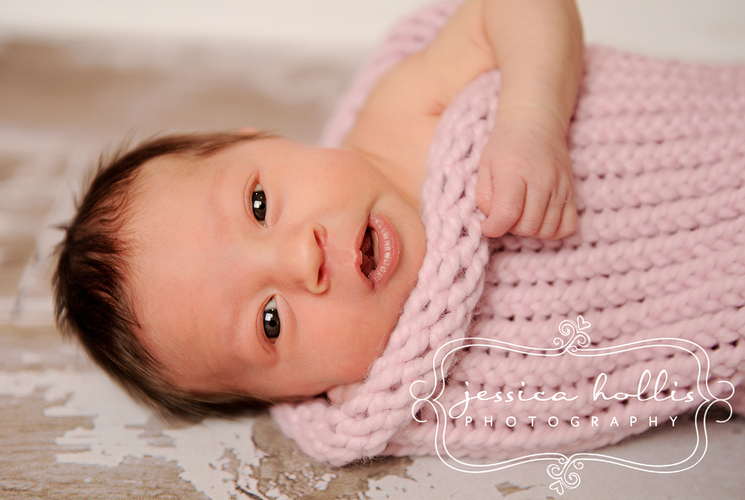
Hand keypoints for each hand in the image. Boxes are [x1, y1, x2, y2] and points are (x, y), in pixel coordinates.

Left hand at [475, 115, 576, 238]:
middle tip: (505, 215)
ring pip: (547, 229)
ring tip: (521, 215)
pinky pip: (568, 225)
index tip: (488, 225)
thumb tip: (493, 222)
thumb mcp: (484, 167)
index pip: (507, 213)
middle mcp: (541, 180)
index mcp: (514, 172)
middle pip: (528, 226)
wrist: (535, 125)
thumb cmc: (506, 147)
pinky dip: (553, 230)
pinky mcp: (573, 191)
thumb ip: (484, 197)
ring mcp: (560, 186)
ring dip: (530, 230)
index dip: (493, 228)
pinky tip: (540, 219)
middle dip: (511, 228)